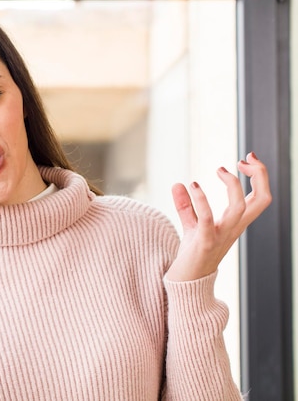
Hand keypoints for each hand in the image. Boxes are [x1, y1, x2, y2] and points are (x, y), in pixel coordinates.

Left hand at [165, 152, 271, 281]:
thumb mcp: (192, 226)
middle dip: (260, 175)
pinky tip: (193, 185)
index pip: (260, 197)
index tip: (246, 158)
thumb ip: (187, 206)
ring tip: (219, 170)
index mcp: (237, 222)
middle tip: (245, 158)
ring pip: (240, 208)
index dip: (260, 176)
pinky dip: (202, 200)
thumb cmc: (193, 254)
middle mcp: (234, 227)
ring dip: (232, 185)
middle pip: (262, 200)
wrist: (186, 282)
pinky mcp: (204, 242)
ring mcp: (221, 235)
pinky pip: (208, 219)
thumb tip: (178, 184)